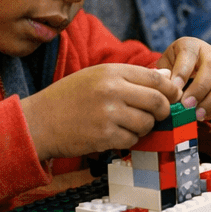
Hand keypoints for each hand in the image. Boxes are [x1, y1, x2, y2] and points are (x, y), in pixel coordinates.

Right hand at [20, 64, 181, 160]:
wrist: (38, 122)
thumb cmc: (68, 98)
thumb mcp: (96, 77)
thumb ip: (132, 77)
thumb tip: (167, 78)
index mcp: (111, 72)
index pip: (155, 78)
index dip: (170, 89)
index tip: (173, 96)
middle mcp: (111, 90)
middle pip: (157, 101)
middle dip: (163, 110)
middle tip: (159, 114)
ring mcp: (108, 114)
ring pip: (146, 123)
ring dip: (143, 127)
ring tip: (127, 124)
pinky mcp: (104, 137)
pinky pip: (132, 139)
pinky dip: (128, 139)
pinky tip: (114, 134)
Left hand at [158, 37, 210, 124]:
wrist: (194, 67)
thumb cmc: (174, 67)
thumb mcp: (165, 65)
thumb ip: (163, 75)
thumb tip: (163, 88)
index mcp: (191, 45)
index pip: (189, 54)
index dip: (182, 72)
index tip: (175, 90)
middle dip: (200, 88)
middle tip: (187, 105)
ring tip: (197, 115)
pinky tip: (204, 116)